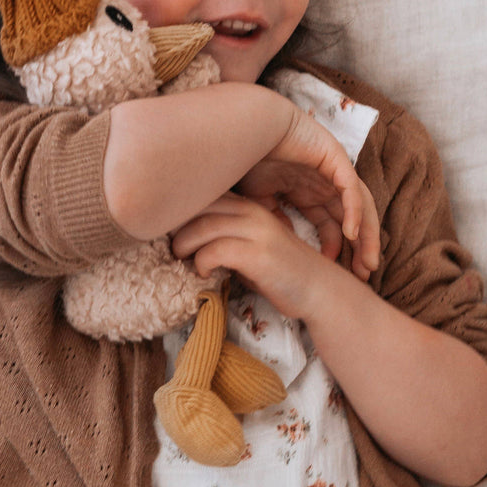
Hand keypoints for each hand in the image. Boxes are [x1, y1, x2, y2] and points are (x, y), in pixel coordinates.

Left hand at [171, 193, 339, 319]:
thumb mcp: (248, 245)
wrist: (318, 290)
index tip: (168, 229)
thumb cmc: (277, 271)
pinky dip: (201, 262)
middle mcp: (252, 212)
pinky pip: (215, 250)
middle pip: (198, 206)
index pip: (204, 195)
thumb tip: (181, 236)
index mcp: (247, 207)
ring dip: (184, 245)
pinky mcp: (258, 254)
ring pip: (203, 226)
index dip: (180, 210)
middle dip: (176, 226)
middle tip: (171, 247)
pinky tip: (204, 273)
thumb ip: (223, 235)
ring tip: (182, 259)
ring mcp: (256, 231)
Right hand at [255, 107, 379, 278]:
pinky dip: (354, 211)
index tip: (335, 271)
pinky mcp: (335, 158)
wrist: (246, 129)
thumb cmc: (248, 159)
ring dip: (367, 235)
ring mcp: (332, 170)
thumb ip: (274, 219)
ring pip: (360, 207)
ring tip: (368, 262)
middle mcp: (325, 183)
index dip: (334, 248)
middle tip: (364, 275)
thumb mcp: (259, 199)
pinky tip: (352, 233)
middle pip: (351, 219)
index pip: (331, 224)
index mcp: (309, 192)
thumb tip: (285, 240)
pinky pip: (350, 189)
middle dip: (360, 248)